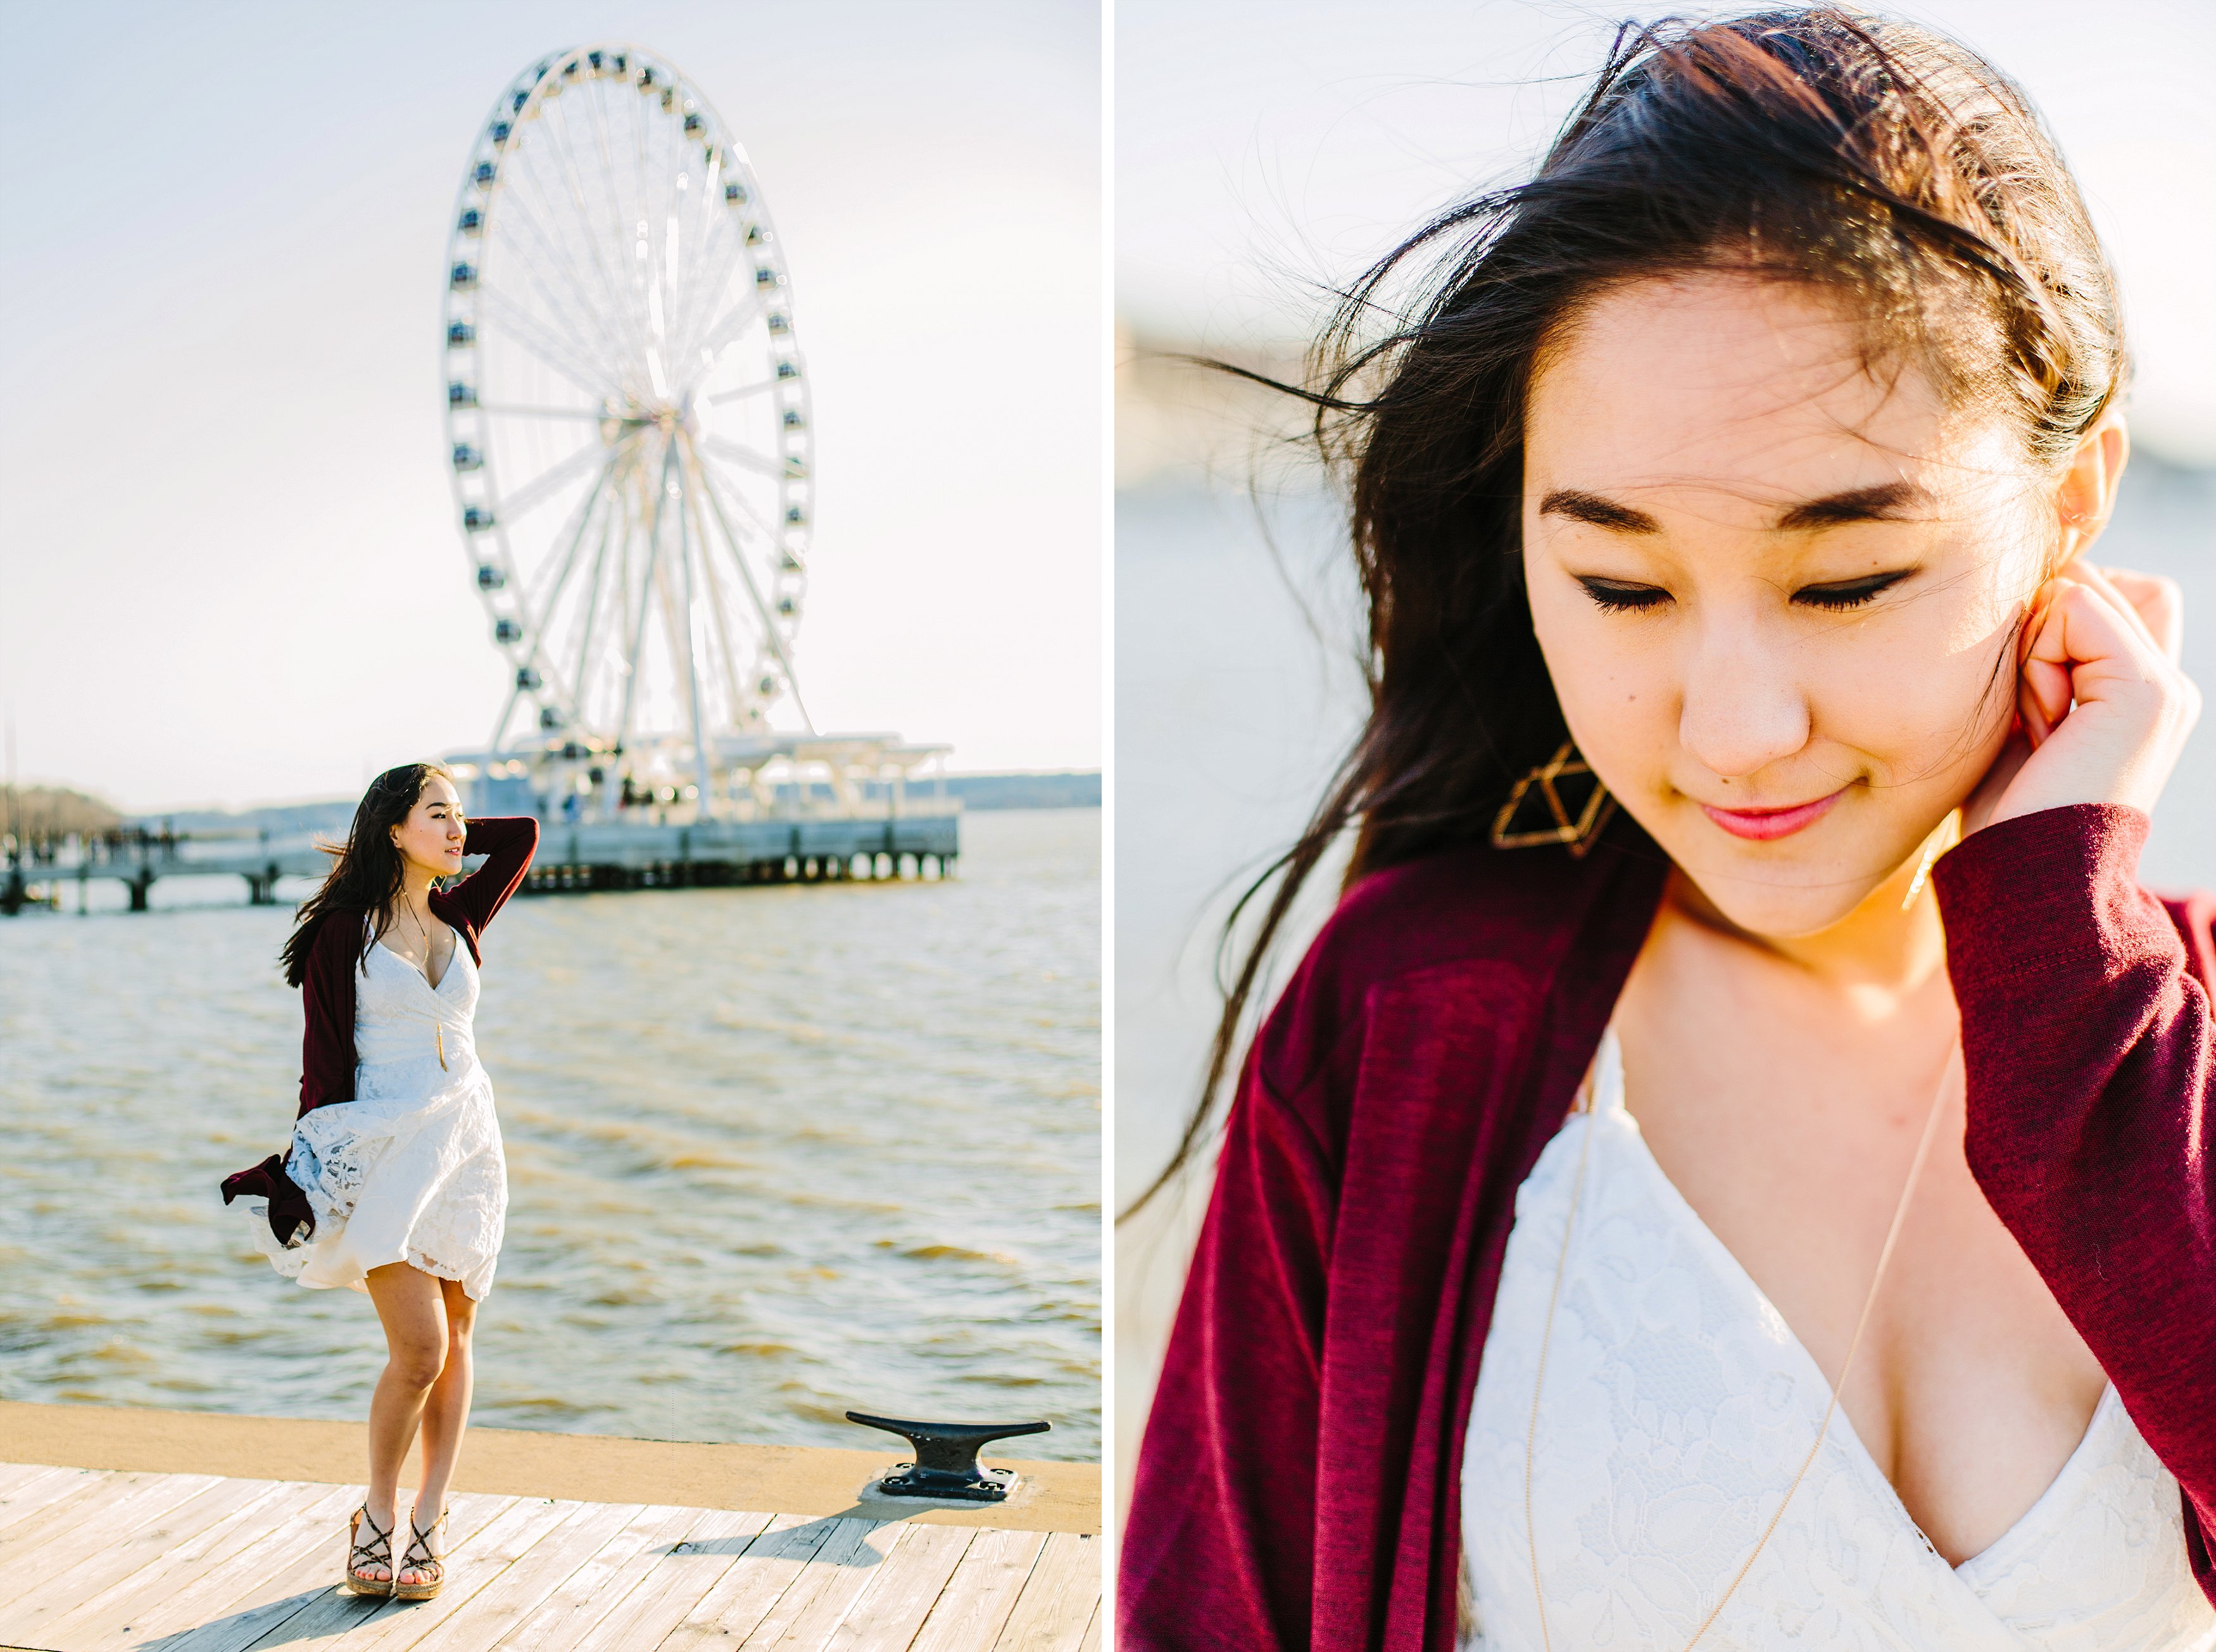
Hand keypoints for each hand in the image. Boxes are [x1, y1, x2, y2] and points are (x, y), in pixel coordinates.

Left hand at [1964, 562, 2198, 835]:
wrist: (2024, 877)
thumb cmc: (2002, 809)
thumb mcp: (2015, 718)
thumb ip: (2036, 655)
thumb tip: (2020, 586)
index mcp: (2139, 692)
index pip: (2097, 593)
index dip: (2042, 621)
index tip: (2024, 703)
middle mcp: (2166, 684)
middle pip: (2085, 583)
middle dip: (2032, 633)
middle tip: (2029, 715)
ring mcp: (2165, 685)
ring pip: (2074, 591)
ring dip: (2029, 650)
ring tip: (2035, 724)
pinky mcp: (2148, 688)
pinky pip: (2073, 608)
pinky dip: (2036, 659)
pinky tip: (2041, 723)